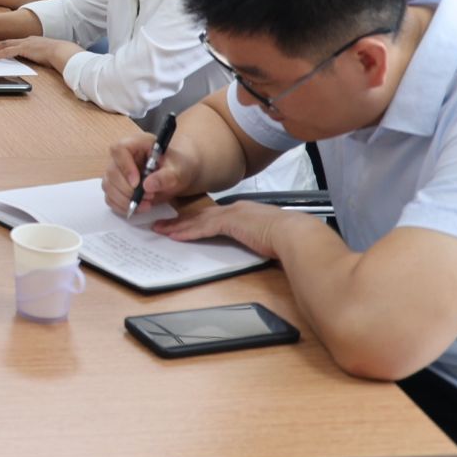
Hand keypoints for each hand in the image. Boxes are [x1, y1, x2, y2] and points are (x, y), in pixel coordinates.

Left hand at [0, 35, 79, 69]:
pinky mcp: (23, 49)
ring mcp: (24, 43)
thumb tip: (40, 59)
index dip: (5, 43)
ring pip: (4, 45)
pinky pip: (6, 52)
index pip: (15, 41)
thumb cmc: (57, 54)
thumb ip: (40, 55)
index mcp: (31, 41)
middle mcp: (26, 40)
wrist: (61, 51)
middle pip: (7, 41)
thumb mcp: (46, 53)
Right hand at [101, 132, 202, 217]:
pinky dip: (121, 206)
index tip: (137, 183)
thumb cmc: (178, 167)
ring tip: (146, 205)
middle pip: (112, 171)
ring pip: (108, 186)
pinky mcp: (116, 185)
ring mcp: (117, 171)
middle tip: (148, 198)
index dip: (125, 167)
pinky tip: (138, 208)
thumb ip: (165, 177)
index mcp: (137, 144)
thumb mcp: (178, 170)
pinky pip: (110, 197)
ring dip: (124, 200)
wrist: (178, 174)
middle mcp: (122, 156)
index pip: (120, 149)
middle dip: (127, 190)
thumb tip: (147, 185)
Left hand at [150, 200, 293, 257]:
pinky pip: (203, 228)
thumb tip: (253, 246)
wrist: (296, 234)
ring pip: (197, 220)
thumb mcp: (266, 236)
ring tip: (160, 230)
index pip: (213, 216)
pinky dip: (188, 232)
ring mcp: (232, 214)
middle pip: (200, 215)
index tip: (181, 224)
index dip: (195, 220)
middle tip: (161, 225)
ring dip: (177, 226)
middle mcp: (235, 209)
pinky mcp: (231, 222)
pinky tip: (175, 236)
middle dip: (179, 221)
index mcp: (243, 212)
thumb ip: (255, 237)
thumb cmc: (288, 238)